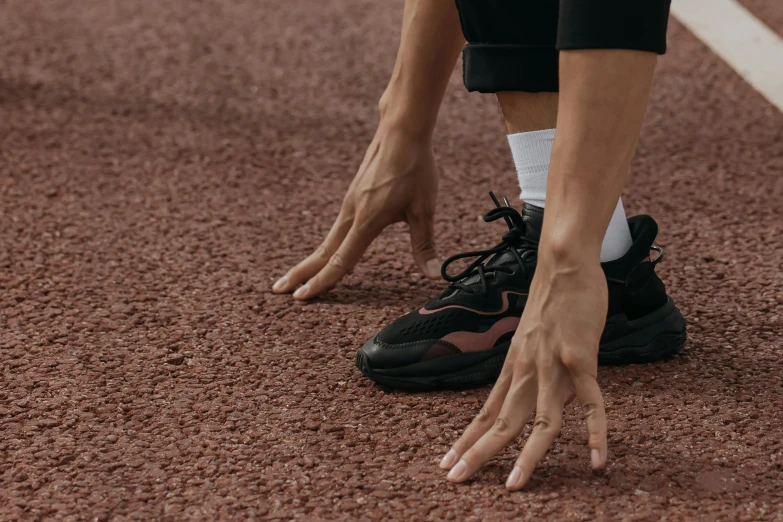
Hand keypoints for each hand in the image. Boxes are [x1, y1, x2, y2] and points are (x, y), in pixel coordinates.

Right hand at [272, 124, 440, 299]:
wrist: (400, 131)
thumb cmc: (413, 167)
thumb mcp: (423, 209)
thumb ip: (424, 244)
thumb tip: (432, 275)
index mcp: (365, 221)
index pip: (340, 261)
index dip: (321, 282)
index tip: (302, 297)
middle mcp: (351, 214)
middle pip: (322, 252)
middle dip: (300, 273)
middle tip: (279, 290)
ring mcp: (350, 204)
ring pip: (328, 240)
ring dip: (311, 260)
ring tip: (296, 276)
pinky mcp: (354, 196)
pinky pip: (336, 228)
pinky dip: (326, 246)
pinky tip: (327, 251)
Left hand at [439, 258, 607, 489]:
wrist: (563, 264)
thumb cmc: (551, 302)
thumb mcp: (530, 341)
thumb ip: (531, 370)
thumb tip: (535, 396)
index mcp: (513, 369)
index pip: (484, 414)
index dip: (466, 442)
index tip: (447, 466)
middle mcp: (526, 372)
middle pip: (500, 423)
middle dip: (478, 455)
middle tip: (455, 482)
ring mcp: (552, 366)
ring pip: (538, 422)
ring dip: (527, 457)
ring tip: (514, 486)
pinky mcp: (581, 358)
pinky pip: (591, 401)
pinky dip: (595, 432)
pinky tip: (598, 459)